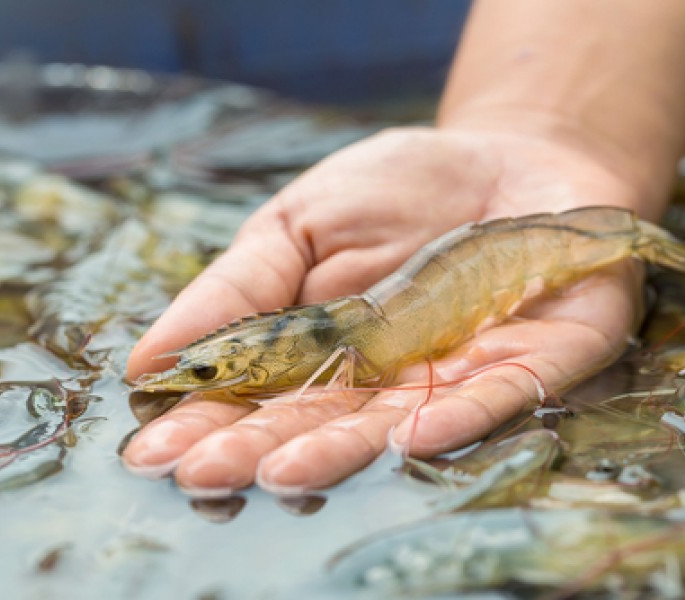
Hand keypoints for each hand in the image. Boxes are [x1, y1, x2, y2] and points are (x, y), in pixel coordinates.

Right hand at [123, 125, 645, 494]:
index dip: (211, 423)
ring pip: (397, 424)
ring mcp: (458, 375)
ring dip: (343, 450)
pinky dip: (456, 417)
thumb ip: (240, 287)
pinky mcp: (532, 361)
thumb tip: (152, 357)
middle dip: (264, 451)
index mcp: (327, 352)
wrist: (509, 158)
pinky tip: (411, 437)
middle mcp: (387, 379)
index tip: (155, 451)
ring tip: (284, 472)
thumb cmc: (399, 190)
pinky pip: (496, 395)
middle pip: (322, 422)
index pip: (261, 398)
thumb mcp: (302, 222)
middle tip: (205, 475)